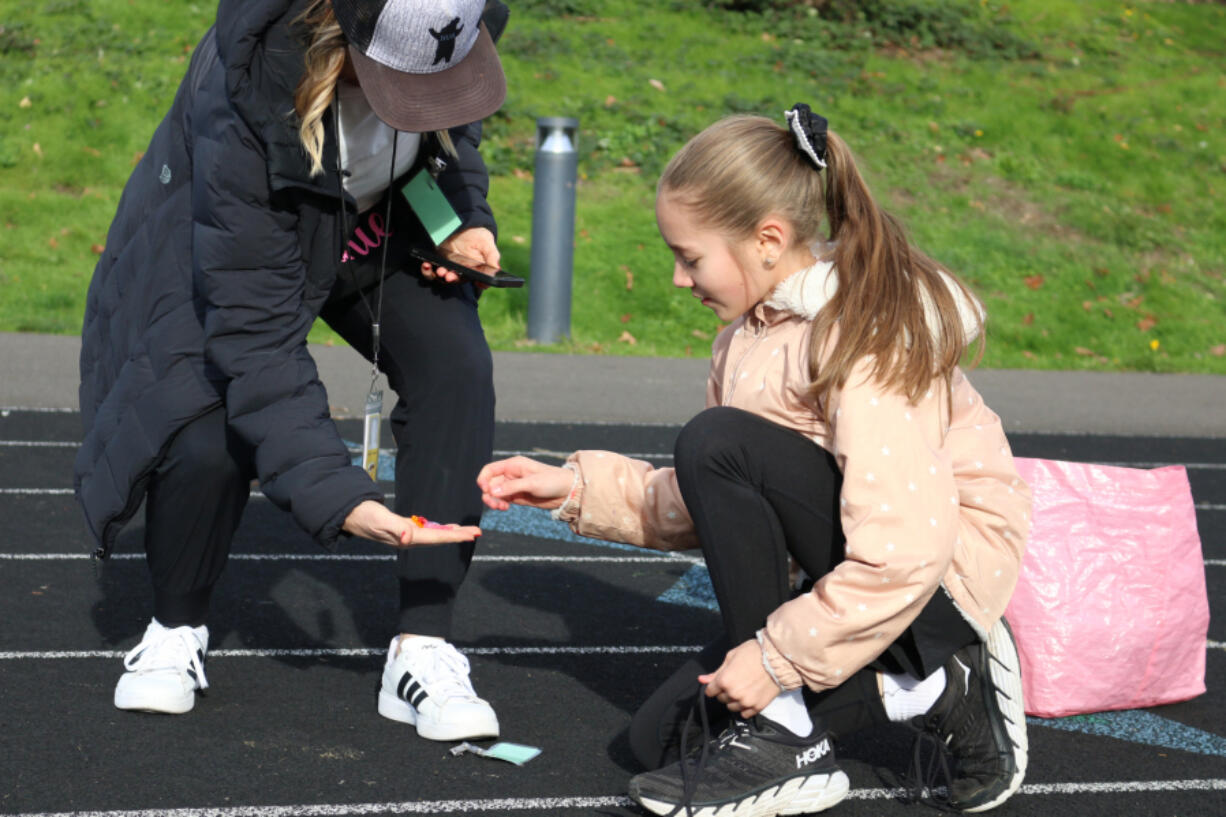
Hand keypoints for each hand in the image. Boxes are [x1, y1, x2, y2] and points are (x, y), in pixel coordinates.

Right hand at [342, 500, 480, 547]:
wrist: (351, 514)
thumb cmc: (364, 516)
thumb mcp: (379, 520)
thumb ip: (394, 528)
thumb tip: (408, 536)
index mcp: (407, 538)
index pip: (436, 538)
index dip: (455, 537)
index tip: (471, 535)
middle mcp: (410, 539)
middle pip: (440, 538)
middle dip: (459, 535)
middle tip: (478, 532)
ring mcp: (407, 534)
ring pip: (435, 534)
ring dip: (451, 533)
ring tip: (467, 531)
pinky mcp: (404, 527)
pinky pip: (427, 529)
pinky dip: (439, 528)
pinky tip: (446, 527)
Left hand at [420, 227, 499, 284]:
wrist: (462, 226)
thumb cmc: (477, 235)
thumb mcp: (486, 242)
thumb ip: (492, 255)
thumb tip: (497, 269)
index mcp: (477, 269)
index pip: (478, 280)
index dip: (478, 283)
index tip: (477, 282)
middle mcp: (463, 271)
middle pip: (458, 280)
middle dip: (453, 279)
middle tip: (449, 276)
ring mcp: (450, 268)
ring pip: (444, 278)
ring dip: (440, 277)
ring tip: (439, 271)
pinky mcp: (439, 263)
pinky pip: (431, 271)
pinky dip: (427, 270)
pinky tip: (426, 264)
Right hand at [477, 456, 573, 511]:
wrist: (567, 492)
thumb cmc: (553, 481)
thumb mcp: (532, 483)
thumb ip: (512, 487)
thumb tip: (492, 491)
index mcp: (513, 465)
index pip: (490, 470)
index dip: (483, 479)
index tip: (485, 490)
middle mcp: (511, 474)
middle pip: (490, 483)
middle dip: (489, 494)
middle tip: (495, 504)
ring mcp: (513, 486)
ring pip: (495, 493)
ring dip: (493, 501)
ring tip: (501, 507)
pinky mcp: (518, 496)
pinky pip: (502, 500)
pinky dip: (500, 504)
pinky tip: (505, 508)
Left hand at [698, 638, 780, 718]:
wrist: (779, 659)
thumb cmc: (755, 653)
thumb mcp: (732, 656)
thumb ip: (716, 671)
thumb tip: (701, 679)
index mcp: (724, 680)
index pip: (710, 691)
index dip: (714, 686)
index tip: (720, 682)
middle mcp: (733, 694)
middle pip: (721, 699)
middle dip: (725, 691)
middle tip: (736, 680)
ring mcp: (746, 702)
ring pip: (732, 707)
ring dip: (734, 700)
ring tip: (744, 688)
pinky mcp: (757, 707)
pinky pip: (744, 714)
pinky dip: (745, 707)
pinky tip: (750, 696)